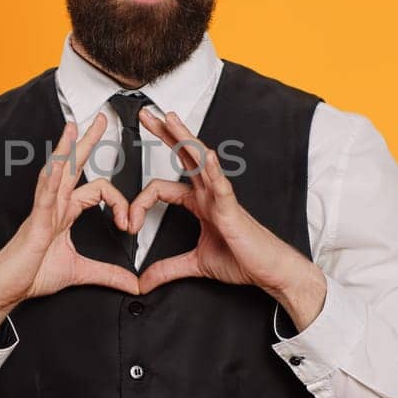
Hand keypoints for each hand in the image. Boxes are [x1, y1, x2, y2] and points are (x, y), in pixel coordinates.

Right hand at [0, 114, 138, 342]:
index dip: (119, 203)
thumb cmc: (32, 275)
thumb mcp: (80, 272)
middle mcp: (55, 205)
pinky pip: (44, 195)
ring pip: (56, 173)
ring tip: (73, 127)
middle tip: (103, 118)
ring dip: (65, 149)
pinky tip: (58, 163)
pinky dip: (52, 178)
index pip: (98, 190)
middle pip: (74, 165)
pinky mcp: (36, 222)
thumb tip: (133, 283)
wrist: (5, 289)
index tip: (127, 226)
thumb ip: (108, 274)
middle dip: (88, 141)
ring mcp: (44, 211)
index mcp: (64, 212)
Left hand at [128, 109, 325, 328]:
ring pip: (200, 162)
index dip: (139, 203)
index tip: (128, 224)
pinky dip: (213, 169)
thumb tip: (142, 282)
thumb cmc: (242, 260)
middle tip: (146, 114)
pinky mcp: (232, 210)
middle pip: (183, 156)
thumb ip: (167, 269)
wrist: (270, 272)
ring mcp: (221, 198)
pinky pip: (221, 186)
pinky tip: (205, 155)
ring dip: (184, 138)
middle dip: (164, 134)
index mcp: (199, 203)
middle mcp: (209, 194)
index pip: (162, 187)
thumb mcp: (195, 265)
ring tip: (170, 119)